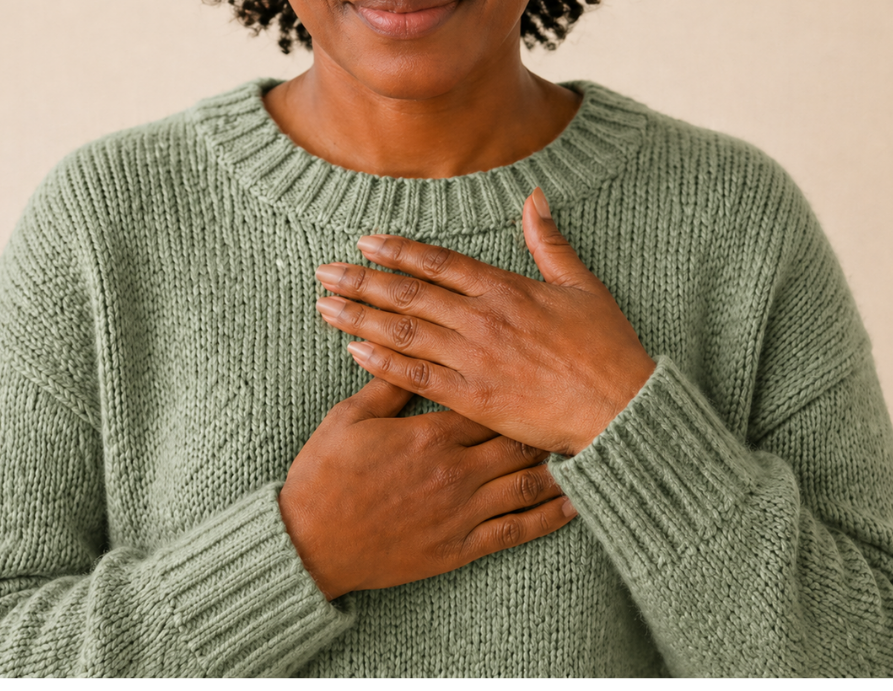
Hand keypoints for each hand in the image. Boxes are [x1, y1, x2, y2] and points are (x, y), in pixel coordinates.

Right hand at [278, 377, 576, 600]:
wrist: (311, 545)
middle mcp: (456, 471)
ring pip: (527, 482)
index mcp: (431, 434)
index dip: (512, 382)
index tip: (534, 368)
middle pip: (518, 436)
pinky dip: (550, 518)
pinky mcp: (462, 548)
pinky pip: (518, 532)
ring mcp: (463, 511)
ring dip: (557, 464)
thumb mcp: (349, 419)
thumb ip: (386, 384)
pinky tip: (574, 505)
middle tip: (568, 400)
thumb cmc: (326, 477)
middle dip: (544, 418)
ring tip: (581, 446)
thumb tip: (405, 344)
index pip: (487, 396)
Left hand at [314, 188, 655, 455]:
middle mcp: (482, 320)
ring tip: (325, 305)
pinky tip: (353, 349)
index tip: (364, 242)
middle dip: (361, 280)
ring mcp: (474, 359)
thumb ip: (549, 242)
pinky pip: (417, 376)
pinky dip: (382, 361)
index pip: (439, 263)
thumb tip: (533, 196)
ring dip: (360, 316)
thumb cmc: (607, 349)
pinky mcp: (473, 398)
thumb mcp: (583, 285)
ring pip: (404, 331)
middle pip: (409, 293)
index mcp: (507, 290)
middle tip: (324, 270)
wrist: (620, 409)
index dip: (398, 251)